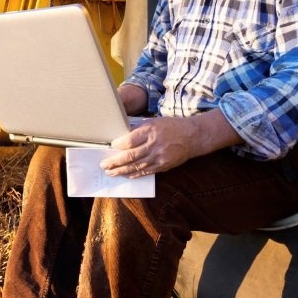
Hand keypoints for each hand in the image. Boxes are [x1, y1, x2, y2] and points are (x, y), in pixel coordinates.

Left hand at [102, 110, 242, 177]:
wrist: (193, 136)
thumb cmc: (171, 127)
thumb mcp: (154, 121)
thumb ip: (138, 129)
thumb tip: (121, 137)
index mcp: (151, 130)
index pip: (130, 140)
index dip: (118, 145)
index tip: (111, 146)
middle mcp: (154, 145)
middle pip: (130, 156)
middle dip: (115, 162)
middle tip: (103, 164)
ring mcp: (159, 157)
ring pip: (136, 166)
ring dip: (122, 171)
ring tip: (111, 172)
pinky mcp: (164, 165)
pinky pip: (147, 171)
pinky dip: (135, 174)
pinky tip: (126, 175)